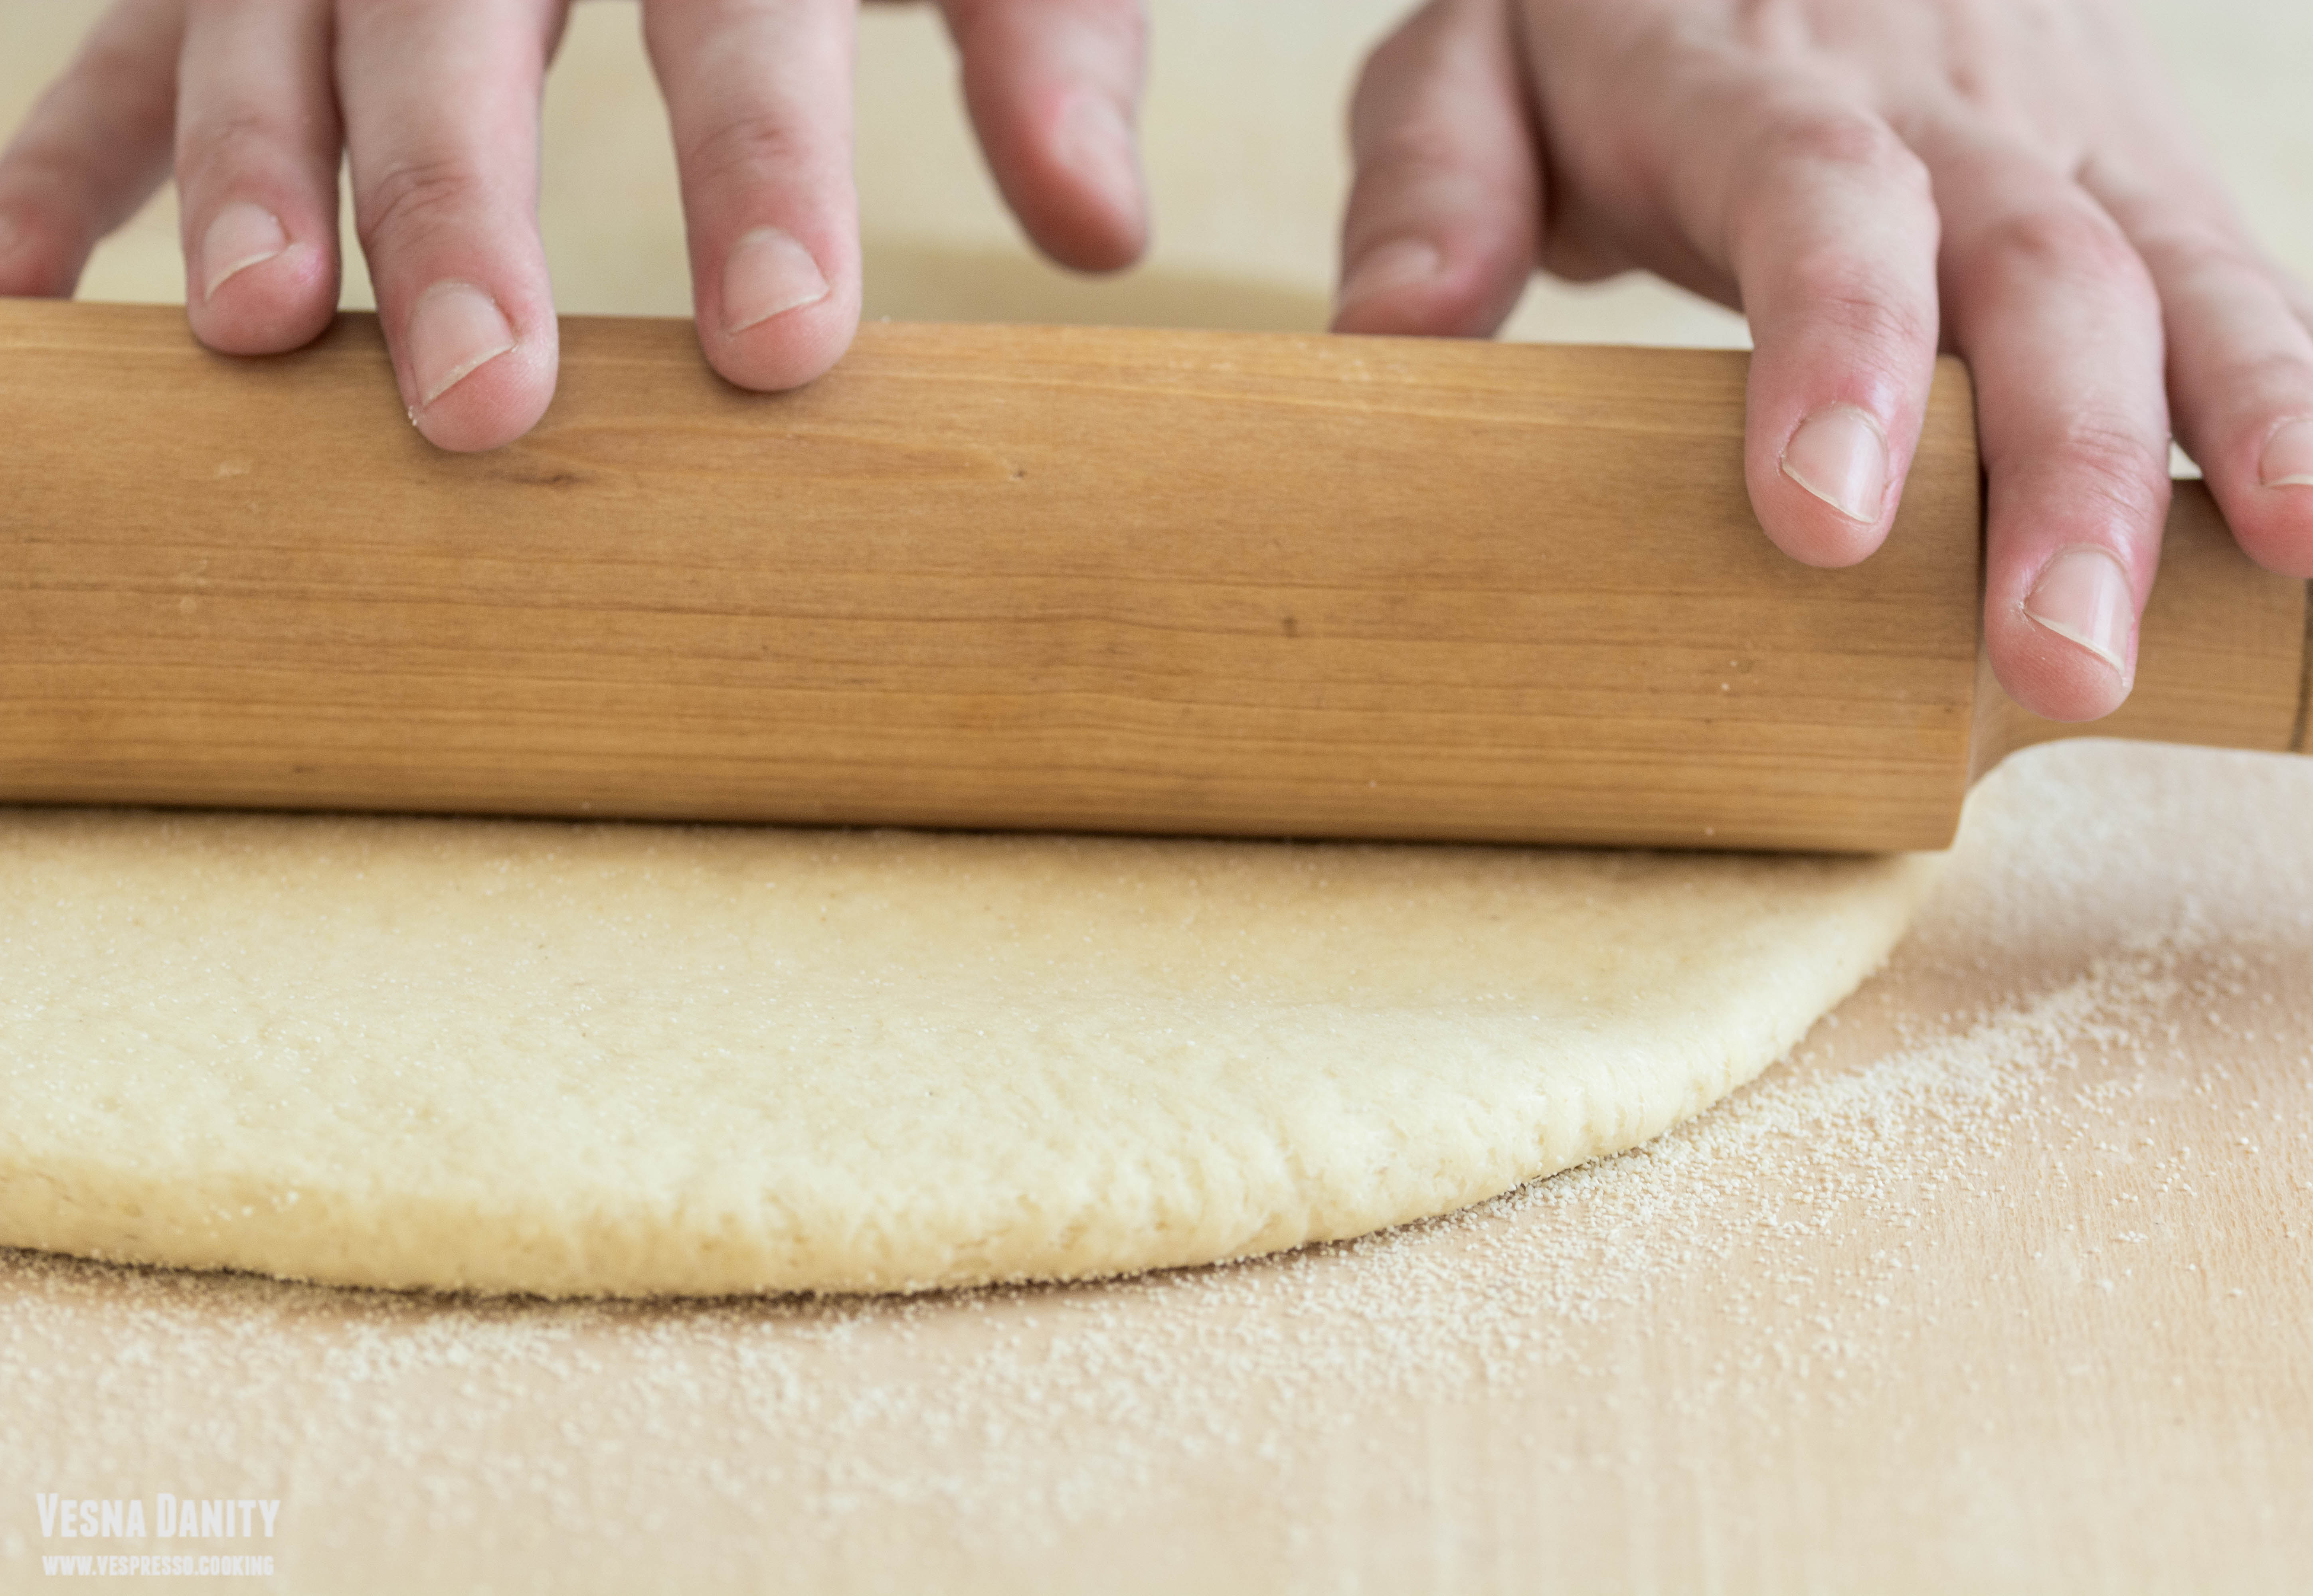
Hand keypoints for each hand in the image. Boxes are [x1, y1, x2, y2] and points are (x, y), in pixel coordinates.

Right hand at [0, 0, 1149, 451]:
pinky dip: (77, 152)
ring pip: (276, 18)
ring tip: (252, 341)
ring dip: (250, 172)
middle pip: (460, 23)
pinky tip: (27, 287)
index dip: (764, 177)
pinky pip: (141, 33)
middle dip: (461, 211)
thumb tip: (1102, 226)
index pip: (744, 20)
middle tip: (482, 405)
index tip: (784, 349)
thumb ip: (1043, 45)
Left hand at [1332, 0, 2312, 721]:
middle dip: (2060, 467)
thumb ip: (1430, 184)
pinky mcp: (2131, 156)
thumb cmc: (1601, 15)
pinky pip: (2241, 251)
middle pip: (2027, 269)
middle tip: (2059, 657)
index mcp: (1752, 82)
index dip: (1835, 353)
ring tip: (2296, 557)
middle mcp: (1934, 100)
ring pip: (2170, 264)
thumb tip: (1385, 337)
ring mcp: (2056, 125)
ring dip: (2239, 417)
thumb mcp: (1474, 60)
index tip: (1822, 520)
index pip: (1815, 205)